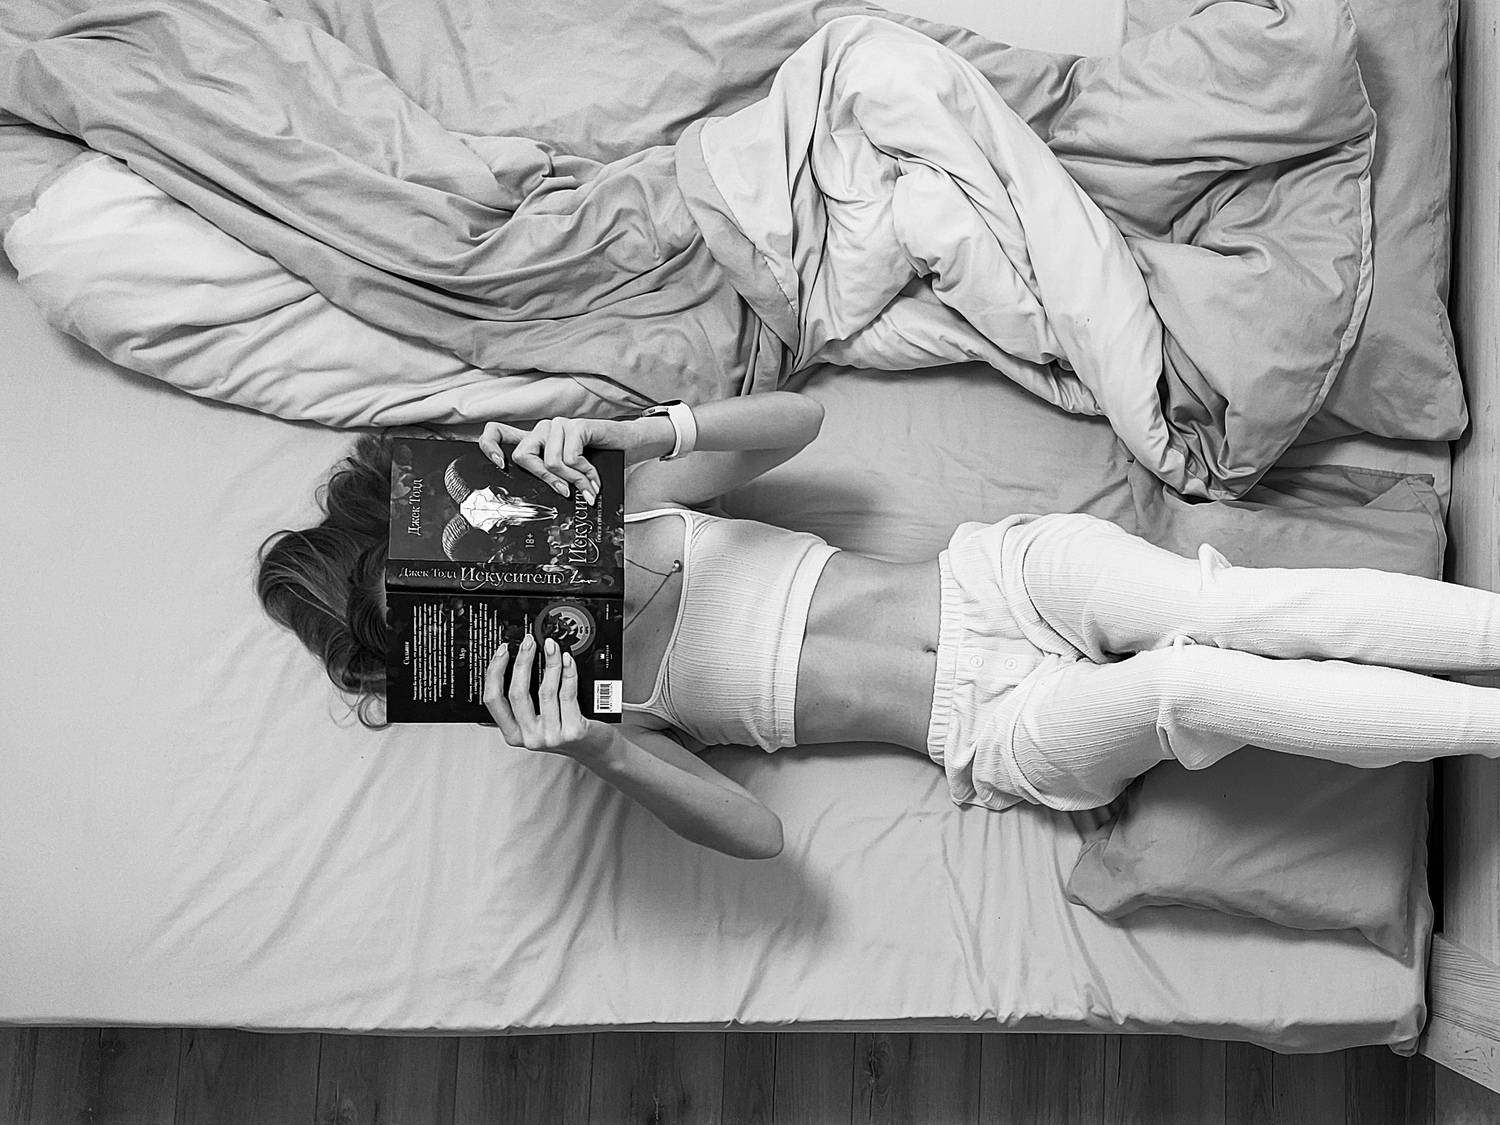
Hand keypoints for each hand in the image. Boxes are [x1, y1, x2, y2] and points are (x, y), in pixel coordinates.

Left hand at [479, 417, 610, 503]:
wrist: (627, 444)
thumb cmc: (597, 461)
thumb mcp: (568, 474)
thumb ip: (552, 479)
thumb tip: (539, 501)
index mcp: (534, 441)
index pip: (497, 433)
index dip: (490, 447)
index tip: (500, 466)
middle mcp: (542, 430)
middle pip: (523, 456)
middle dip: (546, 480)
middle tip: (566, 492)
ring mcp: (558, 425)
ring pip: (550, 462)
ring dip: (573, 481)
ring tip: (588, 488)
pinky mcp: (575, 425)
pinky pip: (570, 458)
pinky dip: (585, 474)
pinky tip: (594, 478)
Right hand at [483, 633, 607, 757]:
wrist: (594, 749)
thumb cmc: (564, 731)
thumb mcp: (536, 723)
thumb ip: (521, 705)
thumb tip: (511, 666)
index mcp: (513, 734)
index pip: (493, 700)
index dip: (494, 672)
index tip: (503, 652)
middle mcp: (530, 737)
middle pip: (517, 693)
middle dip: (522, 662)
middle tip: (529, 643)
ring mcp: (551, 736)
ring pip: (545, 691)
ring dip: (549, 663)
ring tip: (552, 648)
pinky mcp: (572, 730)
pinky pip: (568, 694)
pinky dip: (567, 672)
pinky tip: (567, 660)